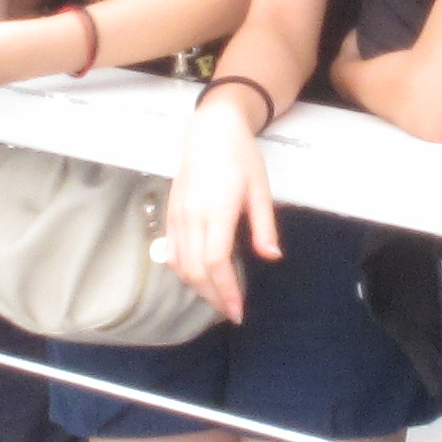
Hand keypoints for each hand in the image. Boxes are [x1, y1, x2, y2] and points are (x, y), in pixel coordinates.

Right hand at [164, 89, 283, 321]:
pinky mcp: (170, 213)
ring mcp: (178, 215)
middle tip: (231, 311)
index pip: (216, 261)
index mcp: (218, 209)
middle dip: (213, 296)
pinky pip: (172, 251)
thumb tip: (271, 257)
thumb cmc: (240, 156)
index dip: (225, 291)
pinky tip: (198, 278)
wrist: (210, 130)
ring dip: (198, 287)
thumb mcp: (260, 189)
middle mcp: (192, 215)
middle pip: (196, 270)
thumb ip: (264, 226)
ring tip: (217, 298)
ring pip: (181, 264)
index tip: (237, 310)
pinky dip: (183, 271)